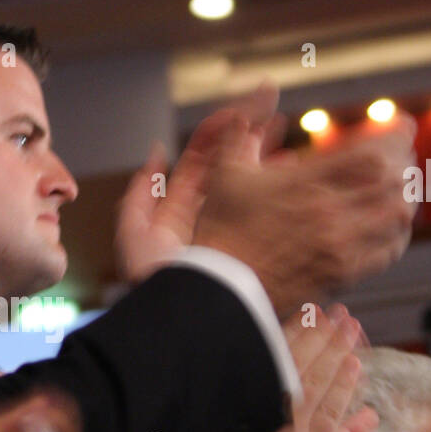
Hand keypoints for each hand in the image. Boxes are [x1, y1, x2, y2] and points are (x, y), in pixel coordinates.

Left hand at [115, 83, 283, 282]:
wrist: (181, 319)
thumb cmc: (154, 281)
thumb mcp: (135, 234)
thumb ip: (141, 193)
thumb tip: (158, 150)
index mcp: (180, 209)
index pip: (201, 160)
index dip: (219, 132)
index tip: (239, 111)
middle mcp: (206, 216)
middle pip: (231, 167)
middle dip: (252, 140)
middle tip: (276, 117)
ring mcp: (229, 230)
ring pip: (251, 187)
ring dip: (269, 162)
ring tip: (289, 143)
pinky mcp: (249, 243)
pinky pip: (269, 210)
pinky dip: (282, 190)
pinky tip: (294, 174)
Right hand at [194, 120, 416, 316]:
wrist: (222, 287)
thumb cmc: (221, 229)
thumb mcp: (225, 171)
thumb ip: (244, 129)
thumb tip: (263, 91)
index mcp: (305, 183)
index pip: (372, 154)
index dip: (396, 137)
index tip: (403, 126)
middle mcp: (328, 213)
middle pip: (394, 182)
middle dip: (405, 165)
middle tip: (404, 157)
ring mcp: (338, 246)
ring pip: (397, 217)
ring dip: (405, 199)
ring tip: (400, 190)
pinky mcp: (341, 275)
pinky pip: (387, 252)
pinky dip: (397, 235)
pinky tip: (389, 228)